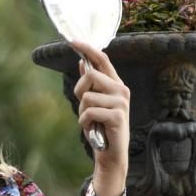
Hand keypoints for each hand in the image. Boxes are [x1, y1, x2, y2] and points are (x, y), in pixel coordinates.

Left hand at [72, 41, 129, 195]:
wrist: (111, 155)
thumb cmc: (101, 129)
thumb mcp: (93, 104)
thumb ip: (91, 85)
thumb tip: (83, 64)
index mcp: (116, 84)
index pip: (103, 60)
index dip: (88, 49)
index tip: (73, 40)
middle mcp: (121, 90)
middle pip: (90, 75)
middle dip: (79, 91)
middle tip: (85, 108)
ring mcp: (121, 103)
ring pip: (86, 96)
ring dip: (82, 112)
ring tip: (92, 122)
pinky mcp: (117, 116)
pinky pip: (88, 112)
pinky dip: (84, 123)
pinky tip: (93, 130)